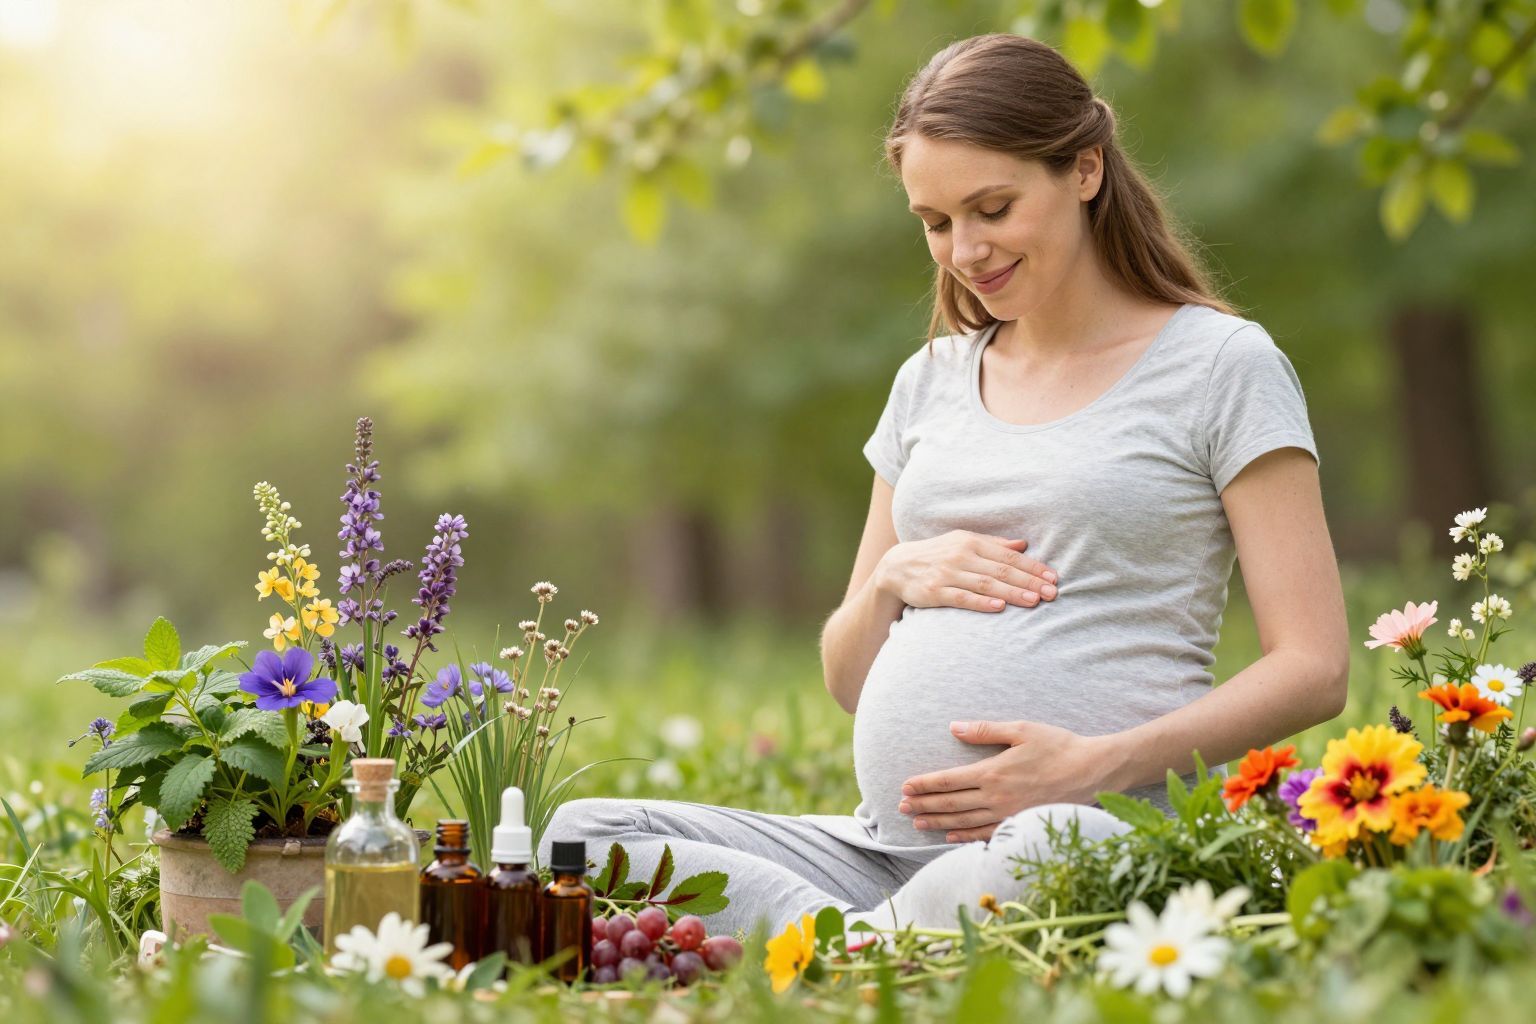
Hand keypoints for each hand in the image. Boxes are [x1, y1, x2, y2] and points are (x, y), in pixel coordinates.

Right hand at [874, 530, 1058, 613]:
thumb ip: (994, 544)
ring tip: (1034, 601)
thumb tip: (1024, 544)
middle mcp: (960, 555)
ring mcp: (947, 573)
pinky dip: (981, 601)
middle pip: (1001, 570)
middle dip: (1029, 581)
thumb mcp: (963, 542)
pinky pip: (961, 597)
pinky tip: (999, 606)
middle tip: (1051, 593)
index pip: (1008, 555)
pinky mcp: (934, 591)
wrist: (897, 566)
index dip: (1032, 567)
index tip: (1053, 578)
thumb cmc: (937, 554)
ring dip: (1012, 592)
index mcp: (971, 541)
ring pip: (985, 583)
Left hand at [897, 721, 1105, 841]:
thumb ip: (986, 730)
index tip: (905, 787)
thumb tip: (955, 728)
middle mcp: (996, 796)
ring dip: (937, 822)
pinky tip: (950, 836)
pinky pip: (985, 834)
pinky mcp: (1020, 824)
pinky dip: (964, 837)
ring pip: (963, 821)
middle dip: (924, 805)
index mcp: (993, 772)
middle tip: (901, 807)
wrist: (1093, 772)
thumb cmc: (1059, 746)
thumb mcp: (1022, 730)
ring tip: (917, 823)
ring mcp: (1008, 814)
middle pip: (951, 803)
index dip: (925, 785)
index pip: (949, 781)